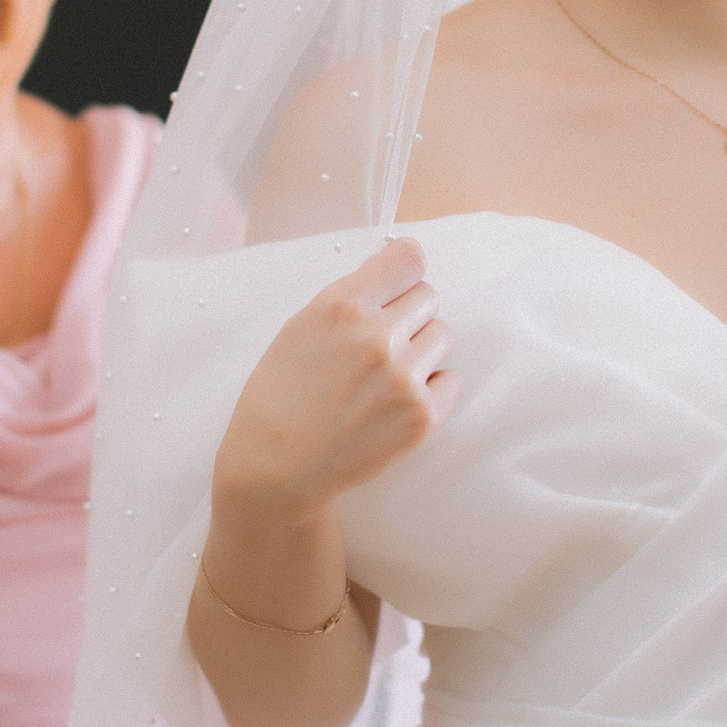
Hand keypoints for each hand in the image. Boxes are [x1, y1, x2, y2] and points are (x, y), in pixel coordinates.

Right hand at [214, 238, 457, 519]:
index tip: (397, 285)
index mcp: (342, 307)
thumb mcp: (300, 329)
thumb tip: (394, 275)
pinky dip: (431, 388)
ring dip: (420, 350)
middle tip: (379, 344)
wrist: (276, 468)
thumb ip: (350, 300)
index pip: (409, 257)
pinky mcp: (422, 416)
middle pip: (428, 296)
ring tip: (383, 377)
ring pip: (441, 336)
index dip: (403, 271)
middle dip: (408, 314)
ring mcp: (403, 378)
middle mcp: (377, 336)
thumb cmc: (279, 397)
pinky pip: (450, 379)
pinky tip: (395, 402)